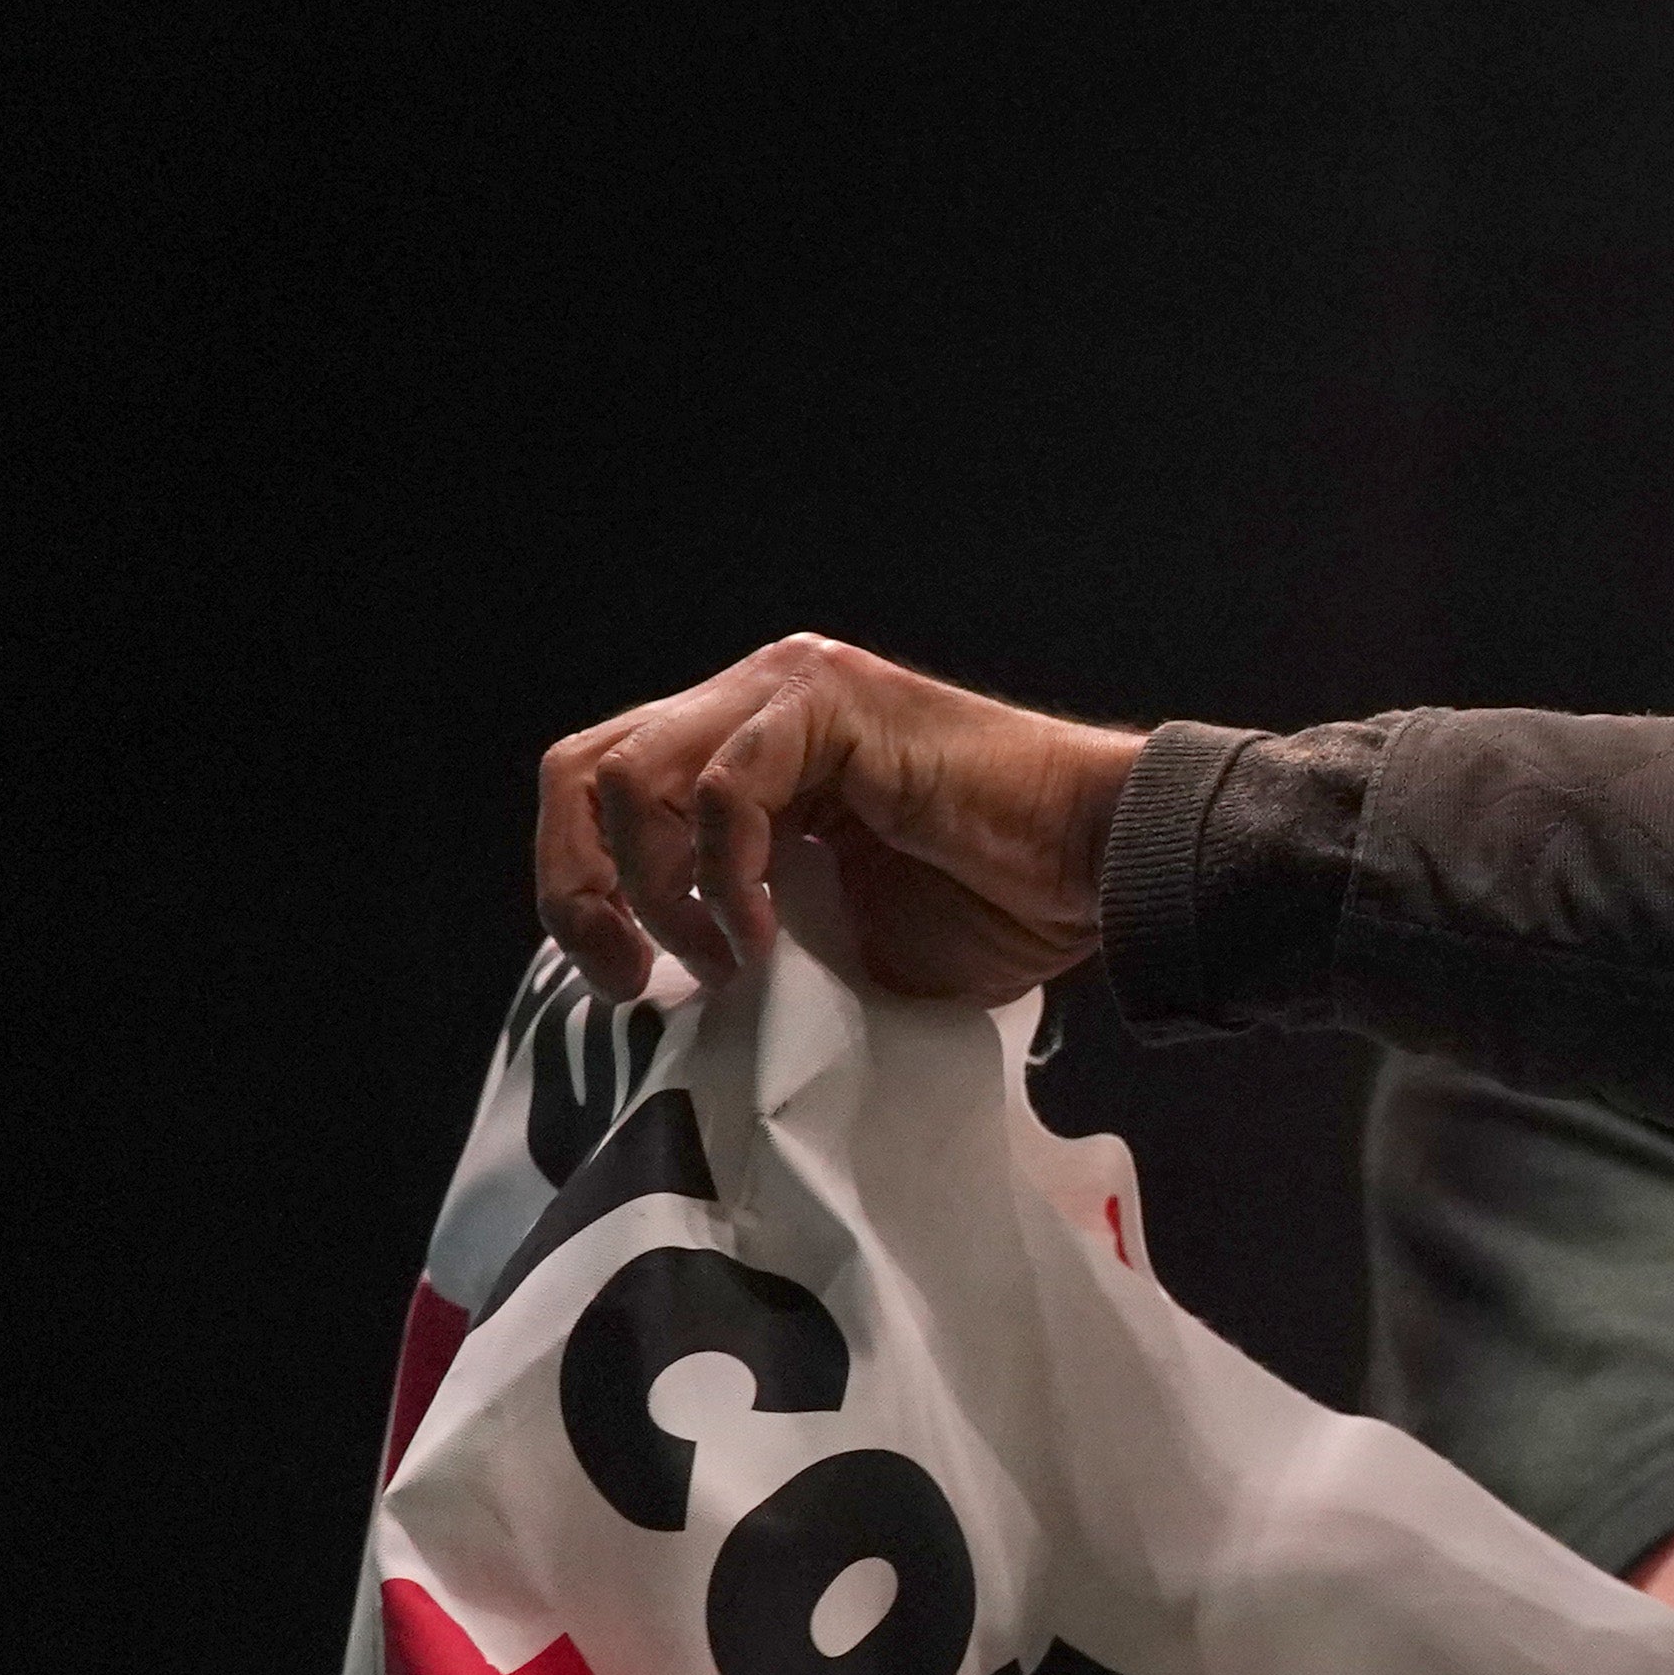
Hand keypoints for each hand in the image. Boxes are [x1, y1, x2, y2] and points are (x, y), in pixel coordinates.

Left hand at [536, 633, 1138, 1004]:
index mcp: (746, 749)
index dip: (576, 886)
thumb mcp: (829, 934)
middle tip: (632, 978)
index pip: (597, 790)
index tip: (623, 984)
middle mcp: (754, 700)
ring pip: (631, 774)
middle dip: (579, 886)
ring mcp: (787, 690)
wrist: (1097, 868)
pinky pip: (722, 788)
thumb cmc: (995, 909)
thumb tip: (655, 984)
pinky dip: (725, 876)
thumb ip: (737, 925)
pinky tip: (769, 934)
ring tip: (726, 959)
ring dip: (657, 890)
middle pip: (581, 768)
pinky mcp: (828, 702)